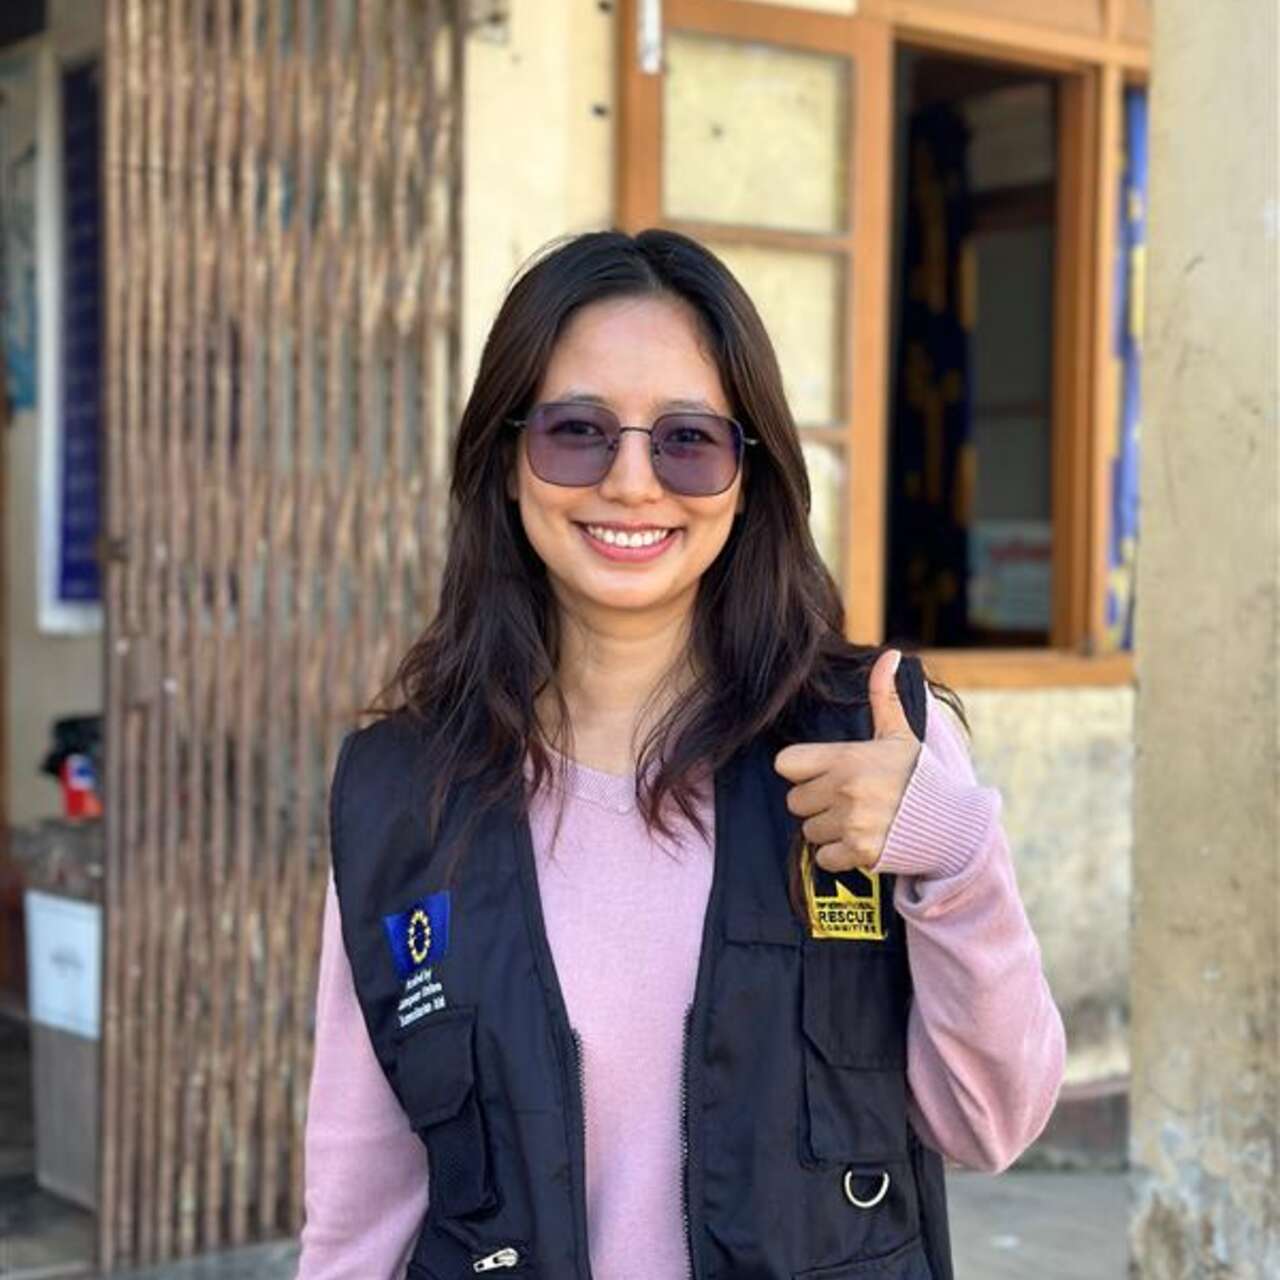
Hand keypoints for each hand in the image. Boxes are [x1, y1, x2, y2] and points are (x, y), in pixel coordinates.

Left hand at [773, 649, 922, 871]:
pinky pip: (822, 856)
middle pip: (794, 801)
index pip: (786, 764)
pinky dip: (836, 854)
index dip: (800, 770)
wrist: (951, 824)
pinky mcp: (859, 852)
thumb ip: (884, 695)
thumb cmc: (919, 775)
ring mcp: (851, 822)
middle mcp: (845, 789)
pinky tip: (859, 841)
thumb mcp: (899, 733)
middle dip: (814, 802)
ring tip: (855, 819)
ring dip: (826, 829)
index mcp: (848, 758)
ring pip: (808, 831)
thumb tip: (890, 654)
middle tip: (844, 799)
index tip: (821, 772)